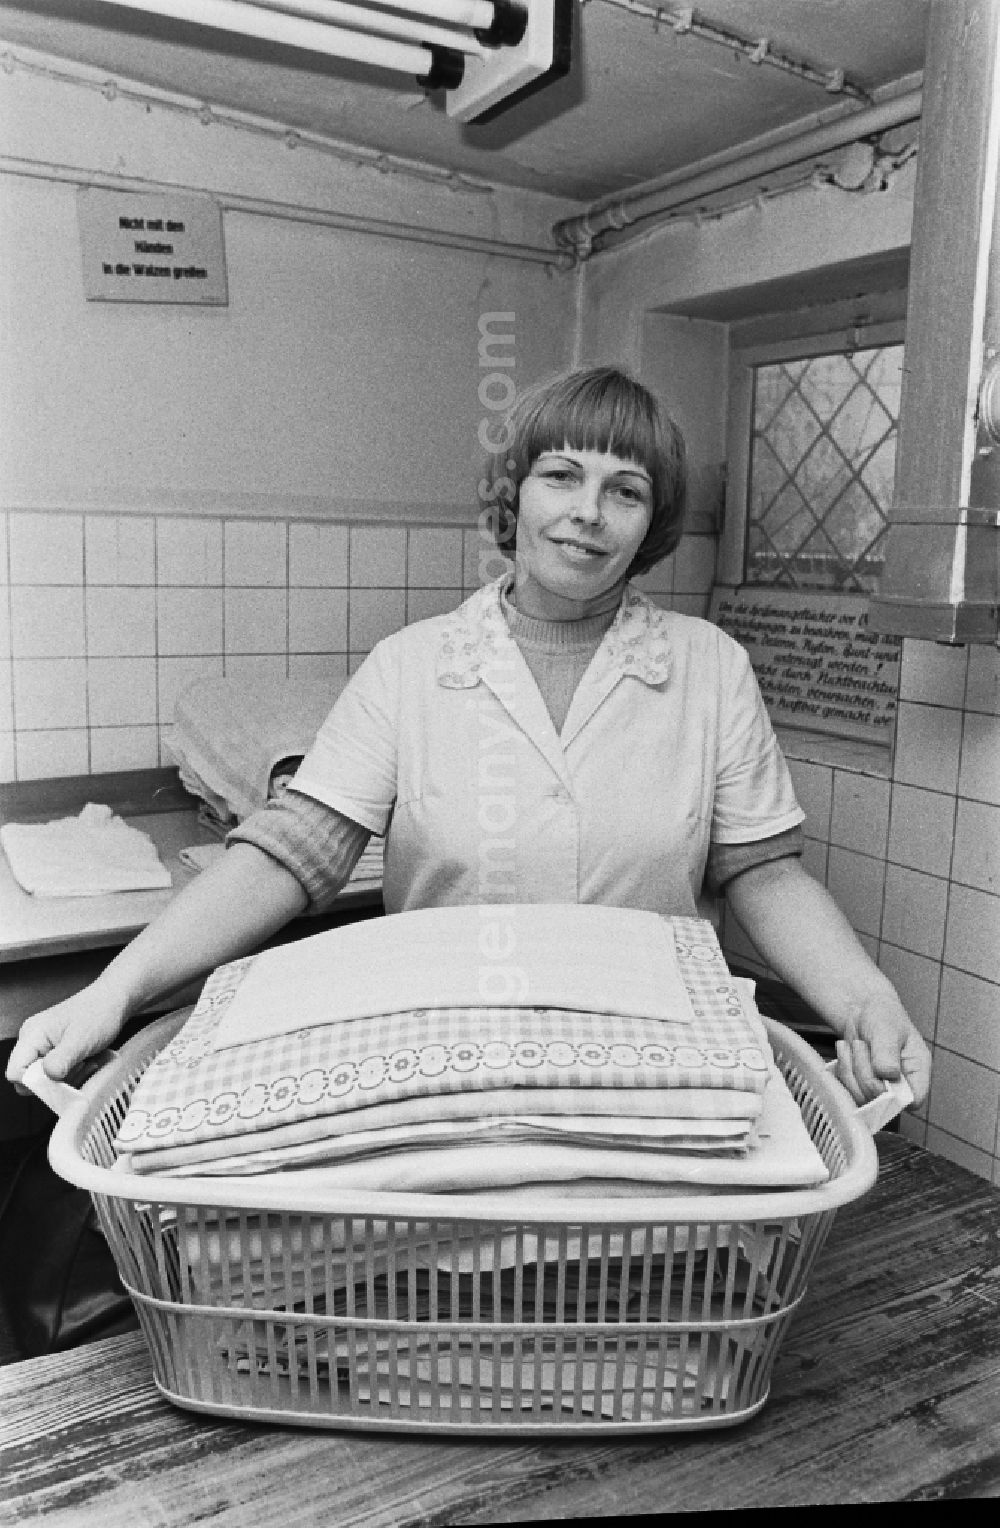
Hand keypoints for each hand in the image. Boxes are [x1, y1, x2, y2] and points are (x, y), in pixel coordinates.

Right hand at [5, 983, 128, 1090]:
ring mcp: (44, 1047)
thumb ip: (62, 1060)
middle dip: (53, 1082)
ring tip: (85, 1063)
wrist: (113, 1000)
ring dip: (67, 1078)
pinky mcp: (56, 1052)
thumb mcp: (81, 1039)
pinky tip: (86, 1063)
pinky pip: (56, 1074)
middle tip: (76, 1069)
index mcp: (32, 1035)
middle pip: (29, 1079)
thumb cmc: (98, 1012)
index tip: (58, 1080)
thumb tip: (48, 1077)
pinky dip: (72, 1074)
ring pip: (45, 1079)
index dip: (34, 1083)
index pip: (15, 1072)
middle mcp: (33, 1041)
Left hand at [833, 993, 930, 1108]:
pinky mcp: (861, 1088)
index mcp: (917, 1071)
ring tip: (853, 1045)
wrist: (862, 1012)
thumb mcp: (886, 1029)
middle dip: (865, 1071)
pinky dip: (842, 1069)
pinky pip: (846, 1090)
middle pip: (880, 1099)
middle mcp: (900, 1086)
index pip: (914, 1100)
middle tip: (861, 1045)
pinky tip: (845, 1050)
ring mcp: (879, 1089)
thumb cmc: (882, 1017)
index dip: (895, 1095)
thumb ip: (887, 1052)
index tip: (879, 1072)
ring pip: (860, 1096)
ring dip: (850, 1069)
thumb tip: (888, 1074)